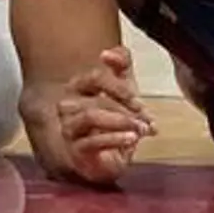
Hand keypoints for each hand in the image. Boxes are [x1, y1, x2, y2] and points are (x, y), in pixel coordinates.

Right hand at [56, 47, 156, 186]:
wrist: (108, 159)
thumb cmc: (115, 120)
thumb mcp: (124, 89)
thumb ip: (121, 65)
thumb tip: (107, 53)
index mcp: (78, 87)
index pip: (95, 77)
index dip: (119, 87)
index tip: (139, 101)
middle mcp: (68, 105)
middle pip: (96, 98)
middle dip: (126, 108)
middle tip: (145, 118)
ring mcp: (69, 128)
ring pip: (92, 116)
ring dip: (121, 122)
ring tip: (140, 130)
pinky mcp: (75, 150)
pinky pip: (92, 140)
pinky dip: (115, 139)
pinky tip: (131, 140)